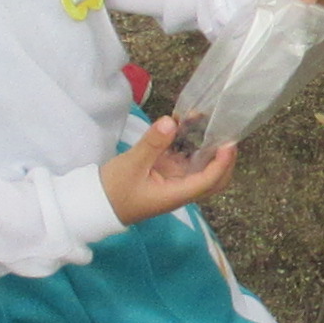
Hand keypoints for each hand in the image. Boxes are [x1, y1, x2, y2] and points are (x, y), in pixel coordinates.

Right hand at [100, 117, 236, 224]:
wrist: (96, 203)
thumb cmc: (114, 190)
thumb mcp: (131, 164)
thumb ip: (152, 143)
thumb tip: (170, 122)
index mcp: (176, 194)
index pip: (208, 181)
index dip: (221, 163)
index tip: (228, 143)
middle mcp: (180, 188)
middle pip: (213, 178)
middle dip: (223, 158)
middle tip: (224, 132)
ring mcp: (174, 181)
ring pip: (199, 165)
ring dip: (203, 145)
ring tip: (200, 119)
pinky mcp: (165, 173)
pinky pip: (183, 158)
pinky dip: (187, 143)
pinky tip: (183, 123)